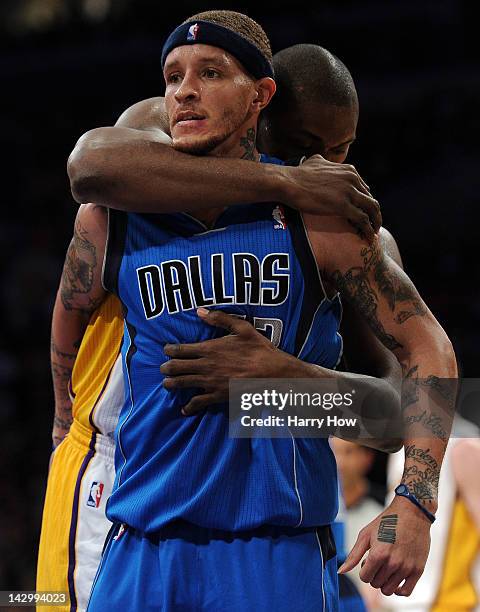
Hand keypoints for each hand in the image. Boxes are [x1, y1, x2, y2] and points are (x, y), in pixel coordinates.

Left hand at [160, 308, 297, 414]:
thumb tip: (199, 311)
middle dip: (166, 368)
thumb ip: (219, 319)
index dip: (168, 350)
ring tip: (167, 384)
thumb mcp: (242, 328)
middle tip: (163, 368)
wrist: (272, 373)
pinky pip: (198, 403)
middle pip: (175, 368)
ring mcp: (210, 382)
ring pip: (181, 384)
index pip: (179, 350)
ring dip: (170, 384)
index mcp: (209, 348)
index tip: (166, 350)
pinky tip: (184, 409)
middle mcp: (205, 366)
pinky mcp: (217, 396)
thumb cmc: (258, 349)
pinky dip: (189, 407)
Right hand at [283, 155, 380, 240]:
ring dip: (375, 222)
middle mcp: (352, 179)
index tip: (363, 213)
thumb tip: (324, 162)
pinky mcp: (343, 206)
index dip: (365, 203)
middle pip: (371, 199)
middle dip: (373, 213)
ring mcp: (349, 192)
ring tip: (373, 233)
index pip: (364, 189)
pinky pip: (362, 219)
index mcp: (349, 170)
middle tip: (372, 225)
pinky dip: (368, 229)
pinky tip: (368, 237)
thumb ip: (327, 163)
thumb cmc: (298, 174)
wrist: (289, 183)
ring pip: (372, 209)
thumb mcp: (317, 161)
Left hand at [338, 495, 431, 596]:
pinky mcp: (418, 570)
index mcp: (378, 554)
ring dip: (384, 581)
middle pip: (376, 584)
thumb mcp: (366, 534)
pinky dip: (398, 590)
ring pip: (389, 590)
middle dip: (374, 574)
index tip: (368, 560)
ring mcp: (406, 568)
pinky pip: (406, 592)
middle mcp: (393, 563)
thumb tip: (341, 571)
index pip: (365, 577)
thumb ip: (353, 555)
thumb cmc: (387, 521)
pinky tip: (395, 580)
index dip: (364, 569)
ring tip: (386, 567)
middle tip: (378, 561)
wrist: (412, 513)